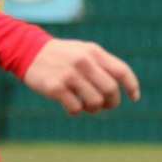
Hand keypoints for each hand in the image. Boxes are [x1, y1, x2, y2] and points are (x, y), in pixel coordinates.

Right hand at [23, 39, 138, 114]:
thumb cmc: (62, 55)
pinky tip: (71, 104)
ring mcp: (70, 75)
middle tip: (105, 105)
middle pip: (111, 90)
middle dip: (112, 102)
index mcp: (94, 52)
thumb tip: (124, 87)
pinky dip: (76, 110)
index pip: (121, 71)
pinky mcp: (56, 88)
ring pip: (95, 102)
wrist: (28, 51)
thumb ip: (103, 64)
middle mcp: (84, 62)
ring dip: (94, 108)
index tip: (134, 97)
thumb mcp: (84, 51)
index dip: (131, 86)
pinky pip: (76, 108)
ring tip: (87, 105)